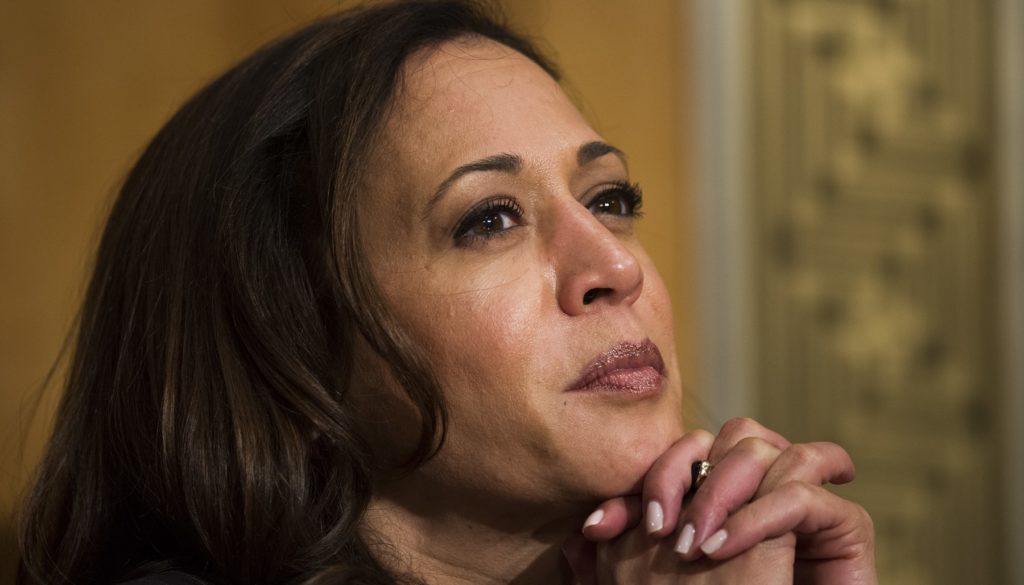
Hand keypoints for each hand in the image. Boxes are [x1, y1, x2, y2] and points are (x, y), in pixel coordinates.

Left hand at [566, 418, 876, 583]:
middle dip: (672, 476)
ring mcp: (804, 501)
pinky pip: (800, 492)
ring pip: (758, 450)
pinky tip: (722, 549)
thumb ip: (621, 563)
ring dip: (715, 492)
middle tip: (654, 532)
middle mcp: (763, 488)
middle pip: (717, 437)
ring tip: (691, 547)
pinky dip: (756, 516)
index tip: (599, 529)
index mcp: (720, 498)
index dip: (639, 484)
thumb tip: (578, 540)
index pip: (677, 459)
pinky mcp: (845, 525)